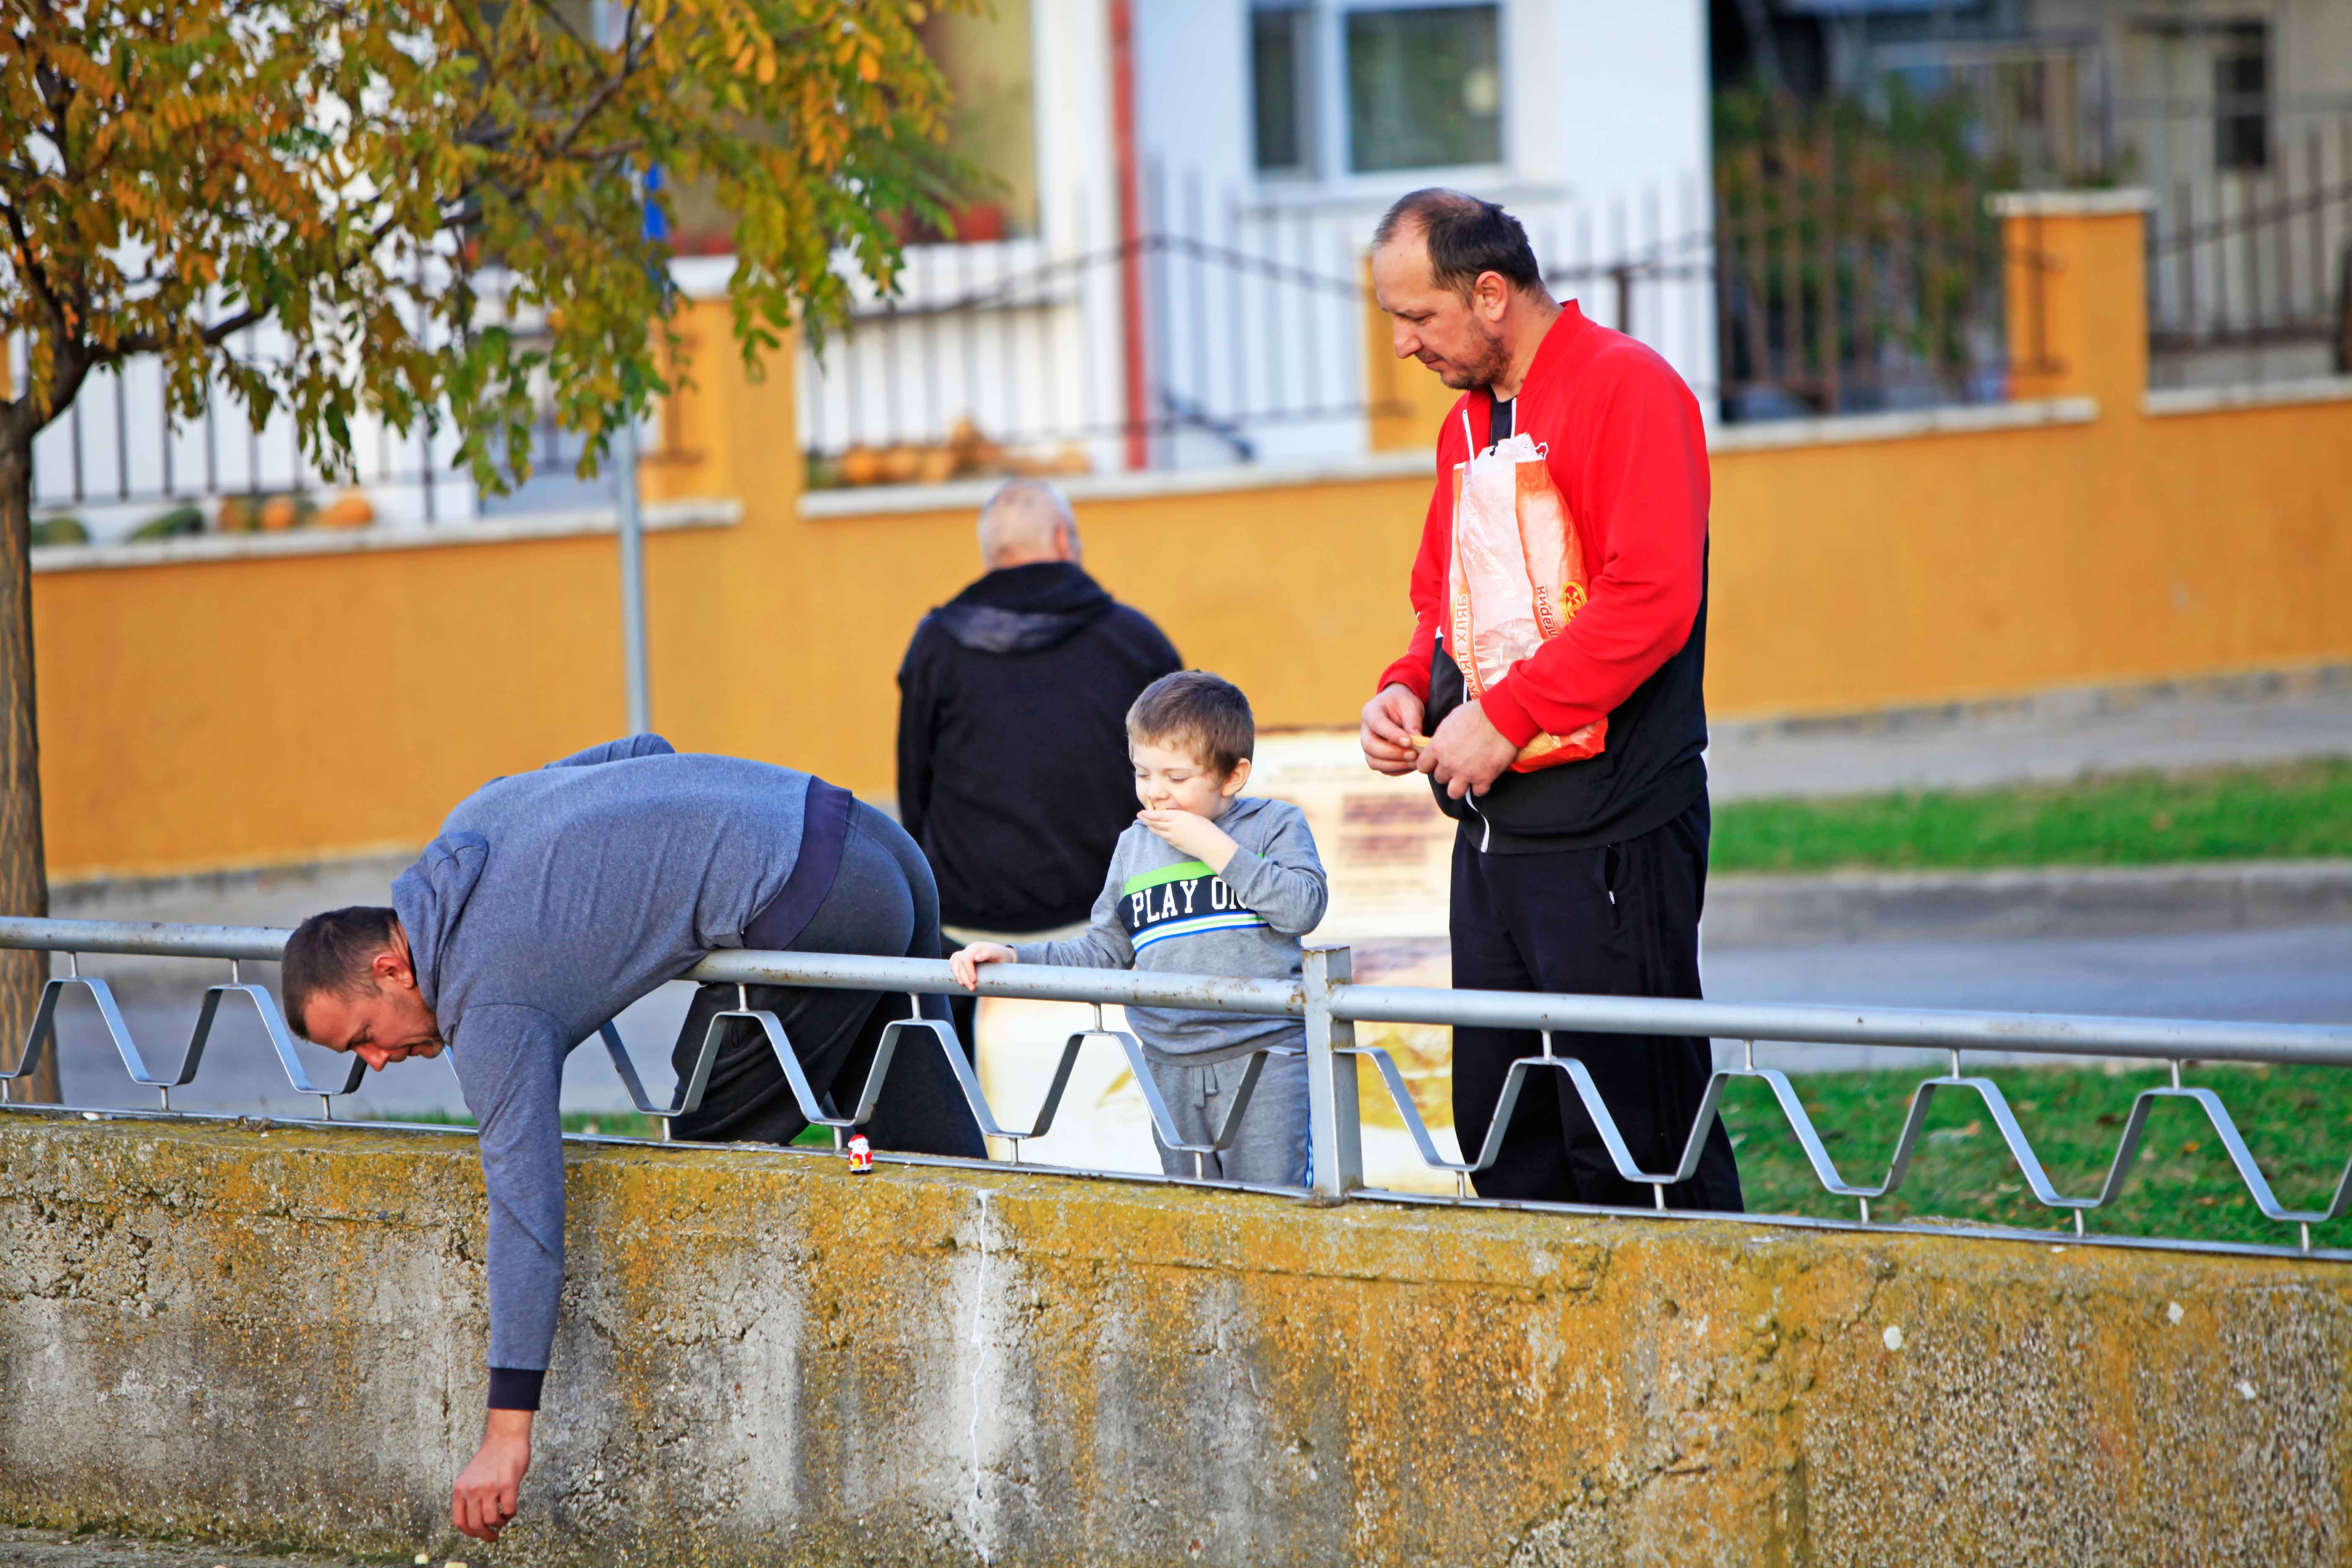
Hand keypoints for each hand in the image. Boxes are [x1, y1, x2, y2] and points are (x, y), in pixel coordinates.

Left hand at [452, 1408, 532, 1542]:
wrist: (505, 1437)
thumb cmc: (490, 1458)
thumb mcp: (470, 1478)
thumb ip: (469, 1496)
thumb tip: (475, 1520)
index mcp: (460, 1489)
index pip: (460, 1521)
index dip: (469, 1533)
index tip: (478, 1535)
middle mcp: (473, 1490)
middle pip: (476, 1524)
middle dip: (485, 1536)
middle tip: (493, 1537)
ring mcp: (490, 1487)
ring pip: (492, 1520)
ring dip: (500, 1524)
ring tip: (503, 1519)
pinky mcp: (508, 1484)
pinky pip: (509, 1510)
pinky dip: (511, 1513)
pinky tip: (511, 1508)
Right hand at [950, 943, 1015, 988]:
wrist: (1005, 957)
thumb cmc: (1002, 957)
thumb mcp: (998, 954)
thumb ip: (988, 953)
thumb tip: (976, 958)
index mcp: (977, 947)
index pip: (966, 958)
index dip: (968, 970)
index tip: (974, 981)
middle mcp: (970, 949)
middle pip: (960, 962)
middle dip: (964, 976)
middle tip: (972, 988)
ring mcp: (967, 952)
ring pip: (955, 962)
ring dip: (958, 975)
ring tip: (964, 985)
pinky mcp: (965, 957)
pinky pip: (954, 960)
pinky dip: (954, 968)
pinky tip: (957, 976)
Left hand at [1137, 808, 1238, 870]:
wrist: (1211, 845)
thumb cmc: (1206, 828)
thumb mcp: (1193, 817)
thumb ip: (1180, 816)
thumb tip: (1172, 816)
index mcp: (1178, 817)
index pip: (1158, 816)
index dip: (1148, 814)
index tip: (1141, 812)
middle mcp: (1173, 827)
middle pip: (1155, 824)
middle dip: (1145, 820)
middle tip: (1139, 816)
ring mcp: (1173, 837)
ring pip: (1157, 831)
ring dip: (1150, 827)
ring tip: (1146, 823)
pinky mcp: (1175, 845)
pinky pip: (1164, 838)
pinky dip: (1159, 833)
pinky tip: (1158, 831)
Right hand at [1360, 683, 1425, 775]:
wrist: (1398, 708)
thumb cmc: (1403, 704)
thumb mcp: (1411, 705)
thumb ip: (1412, 721)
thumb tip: (1417, 740)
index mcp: (1371, 711)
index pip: (1377, 724)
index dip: (1392, 735)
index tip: (1410, 741)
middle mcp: (1365, 730)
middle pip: (1370, 746)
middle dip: (1393, 753)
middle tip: (1413, 754)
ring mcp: (1368, 745)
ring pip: (1373, 761)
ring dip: (1395, 765)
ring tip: (1415, 761)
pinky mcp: (1375, 756)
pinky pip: (1382, 768)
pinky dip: (1397, 770)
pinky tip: (1411, 764)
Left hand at [1416, 700, 1519, 799]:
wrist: (1502, 718)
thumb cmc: (1477, 713)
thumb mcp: (1451, 721)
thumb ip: (1443, 737)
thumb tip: (1441, 743)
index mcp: (1438, 747)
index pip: (1423, 765)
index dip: (1429, 765)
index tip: (1435, 764)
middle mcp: (1448, 764)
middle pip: (1439, 778)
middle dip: (1447, 773)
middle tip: (1457, 765)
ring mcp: (1465, 774)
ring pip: (1453, 792)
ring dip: (1459, 786)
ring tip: (1467, 778)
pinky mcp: (1483, 779)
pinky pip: (1477, 792)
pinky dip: (1481, 786)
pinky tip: (1484, 777)